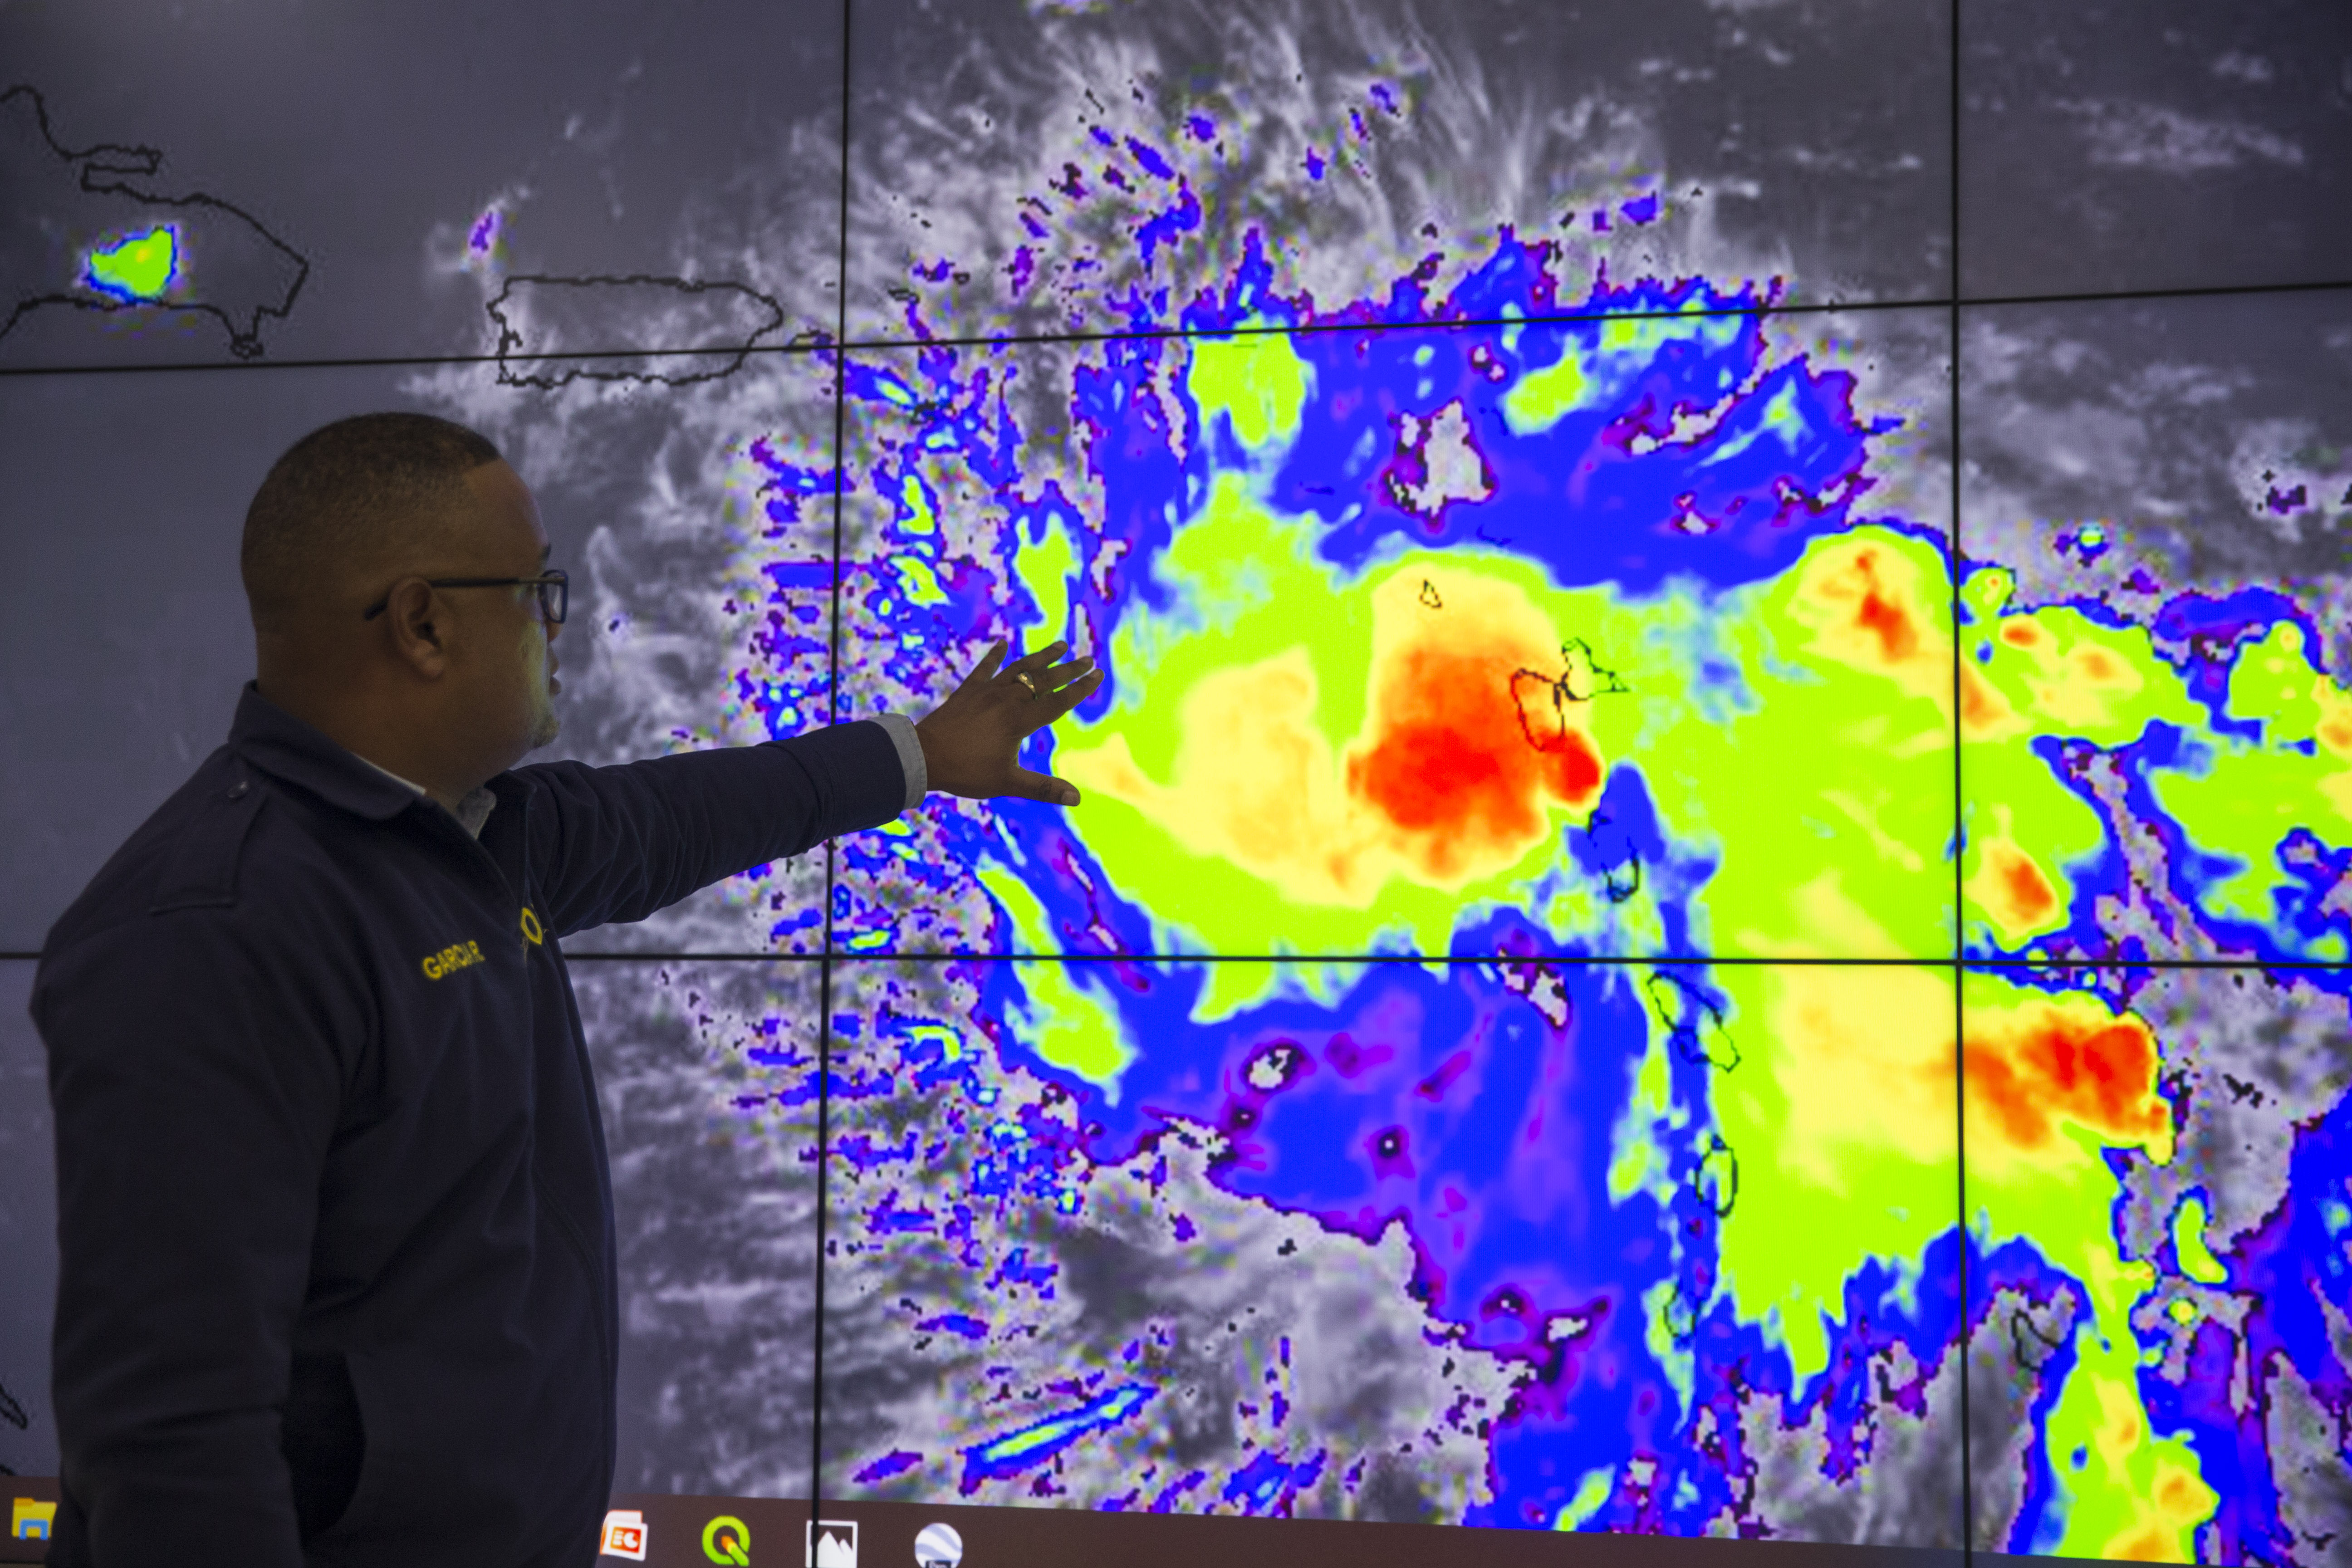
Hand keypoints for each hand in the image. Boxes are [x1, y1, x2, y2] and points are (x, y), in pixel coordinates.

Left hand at [914, 639, 1102, 805]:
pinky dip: (995, 655)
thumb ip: (1043, 788)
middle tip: (1088, 659)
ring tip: (1060, 645)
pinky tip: (1003, 642)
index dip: (1080, 688)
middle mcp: (1006, 700)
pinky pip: (985, 668)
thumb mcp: (1007, 783)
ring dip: (1042, 657)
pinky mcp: (968, 691)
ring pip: (1020, 669)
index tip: (1098, 674)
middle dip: (1069, 669)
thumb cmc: (965, 771)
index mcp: (1019, 720)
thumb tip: (1077, 798)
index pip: (1058, 701)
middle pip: (1044, 680)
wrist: (923, 756)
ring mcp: (986, 692)